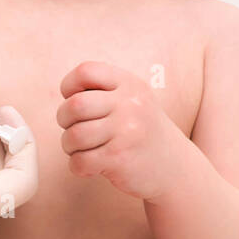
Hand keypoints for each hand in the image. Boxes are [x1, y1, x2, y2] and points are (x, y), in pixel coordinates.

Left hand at [57, 61, 186, 200]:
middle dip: (64, 120)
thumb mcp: (132, 100)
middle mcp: (131, 104)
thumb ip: (103, 91)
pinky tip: (90, 166)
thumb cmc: (141, 132)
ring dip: (69, 146)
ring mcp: (127, 131)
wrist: (175, 167)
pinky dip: (77, 166)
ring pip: (74, 136)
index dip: (69, 86)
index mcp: (130, 84)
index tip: (72, 100)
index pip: (86, 71)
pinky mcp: (120, 158)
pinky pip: (80, 161)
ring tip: (81, 149)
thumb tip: (66, 96)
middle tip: (73, 128)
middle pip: (74, 105)